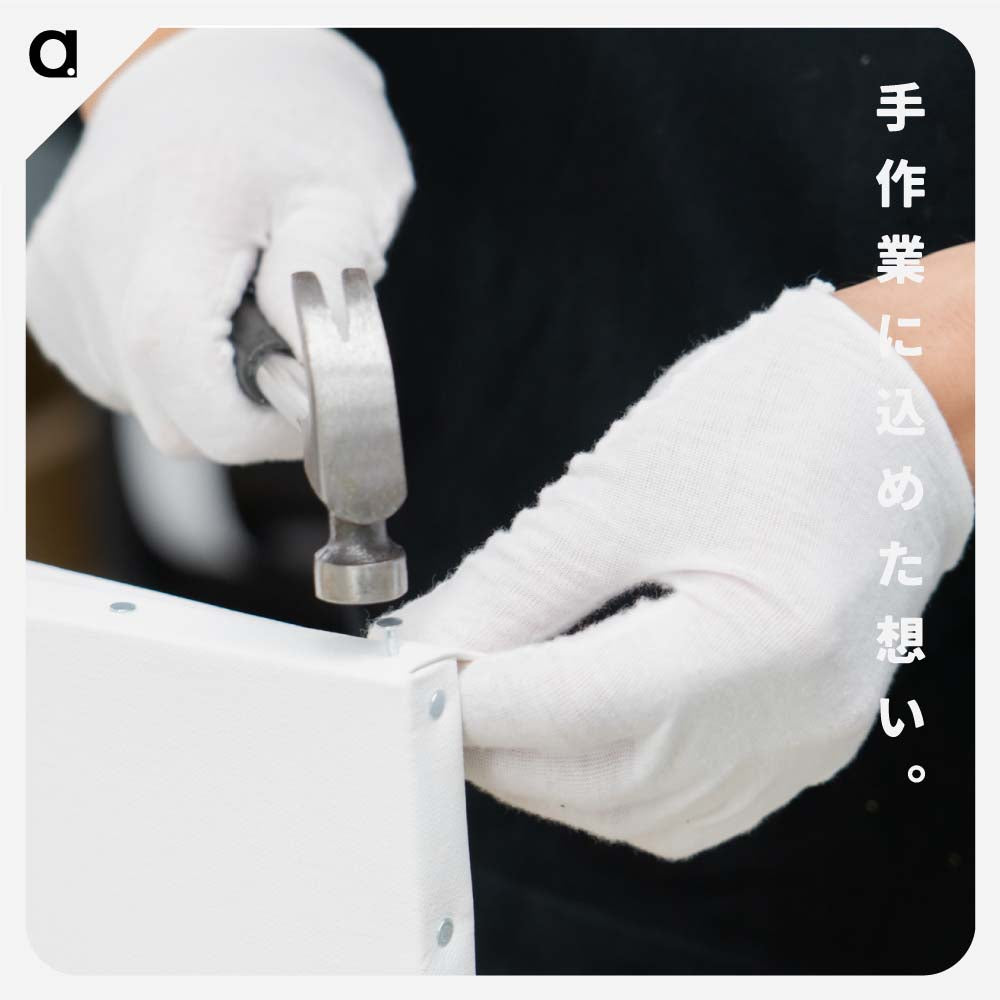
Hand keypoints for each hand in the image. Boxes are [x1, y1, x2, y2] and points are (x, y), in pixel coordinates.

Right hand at [27, 29, 412, 462]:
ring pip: (146, 405)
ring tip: (247, 313)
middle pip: (170, 418)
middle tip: (296, 362)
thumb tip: (312, 377)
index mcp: (170, 231)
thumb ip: (327, 287)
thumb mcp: (346, 190)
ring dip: (211, 392)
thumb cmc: (293, 121)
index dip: (263, 431)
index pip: (195, 398)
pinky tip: (204, 312)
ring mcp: (63, 277)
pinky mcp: (52, 290)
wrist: (212, 64)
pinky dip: (174, 374)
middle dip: (247, 416)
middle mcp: (95, 260)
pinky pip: (120, 378)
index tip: (315, 407)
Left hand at [387, 279, 972, 859]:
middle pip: (605, 778)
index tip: (407, 678)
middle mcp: (800, 711)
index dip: (475, 701)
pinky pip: (686, 804)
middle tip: (433, 691)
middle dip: (495, 746)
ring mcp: (810, 735)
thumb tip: (433, 642)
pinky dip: (606, 782)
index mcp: (763, 636)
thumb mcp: (626, 487)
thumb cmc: (782, 412)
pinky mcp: (805, 734)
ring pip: (639, 810)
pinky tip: (570, 732)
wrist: (894, 403)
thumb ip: (519, 582)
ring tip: (492, 706)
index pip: (580, 710)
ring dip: (545, 772)